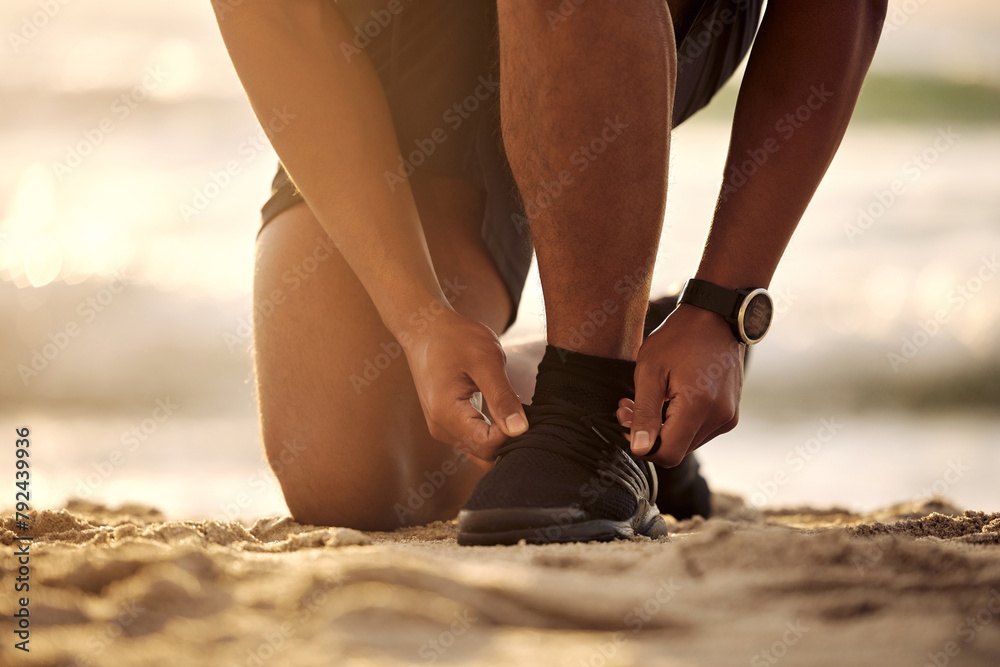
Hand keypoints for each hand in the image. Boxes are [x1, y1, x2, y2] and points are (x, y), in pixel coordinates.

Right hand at [403, 308, 528, 460]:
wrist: (425, 328)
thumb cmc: (455, 338)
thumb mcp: (486, 360)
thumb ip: (502, 397)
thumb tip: (519, 430)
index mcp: (447, 413)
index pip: (488, 445)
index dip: (513, 434)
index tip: (526, 412)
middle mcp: (440, 428)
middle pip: (484, 454)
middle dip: (509, 440)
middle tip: (525, 412)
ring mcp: (442, 428)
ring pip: (480, 451)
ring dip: (500, 437)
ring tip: (512, 408)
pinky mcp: (447, 424)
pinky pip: (474, 440)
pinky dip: (491, 433)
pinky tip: (502, 411)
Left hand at [618, 304, 743, 466]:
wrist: (715, 318)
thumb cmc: (678, 338)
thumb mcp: (650, 371)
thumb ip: (644, 413)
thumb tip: (639, 449)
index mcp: (699, 406)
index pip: (668, 454)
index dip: (642, 445)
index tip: (627, 417)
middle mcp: (720, 417)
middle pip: (677, 449)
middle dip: (649, 433)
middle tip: (628, 405)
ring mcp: (728, 417)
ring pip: (687, 442)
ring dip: (663, 428)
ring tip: (649, 398)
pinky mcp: (730, 414)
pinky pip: (699, 431)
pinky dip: (680, 422)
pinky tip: (668, 399)